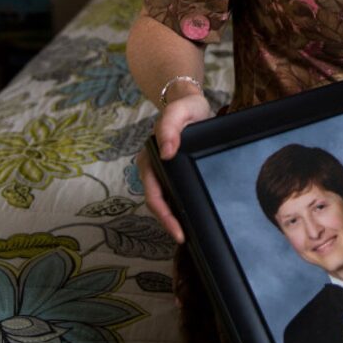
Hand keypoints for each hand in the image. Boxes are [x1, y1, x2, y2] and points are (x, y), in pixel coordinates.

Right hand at [137, 93, 213, 242]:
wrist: (191, 103)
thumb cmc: (186, 108)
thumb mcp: (180, 110)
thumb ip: (170, 126)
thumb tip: (166, 152)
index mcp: (150, 157)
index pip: (154, 194)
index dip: (164, 215)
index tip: (178, 231)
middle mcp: (153, 168)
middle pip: (158, 203)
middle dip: (169, 223)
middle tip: (186, 240)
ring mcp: (162, 172)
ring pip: (165, 201)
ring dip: (174, 218)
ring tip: (190, 235)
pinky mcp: (174, 172)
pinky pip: (174, 194)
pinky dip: (180, 208)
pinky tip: (192, 218)